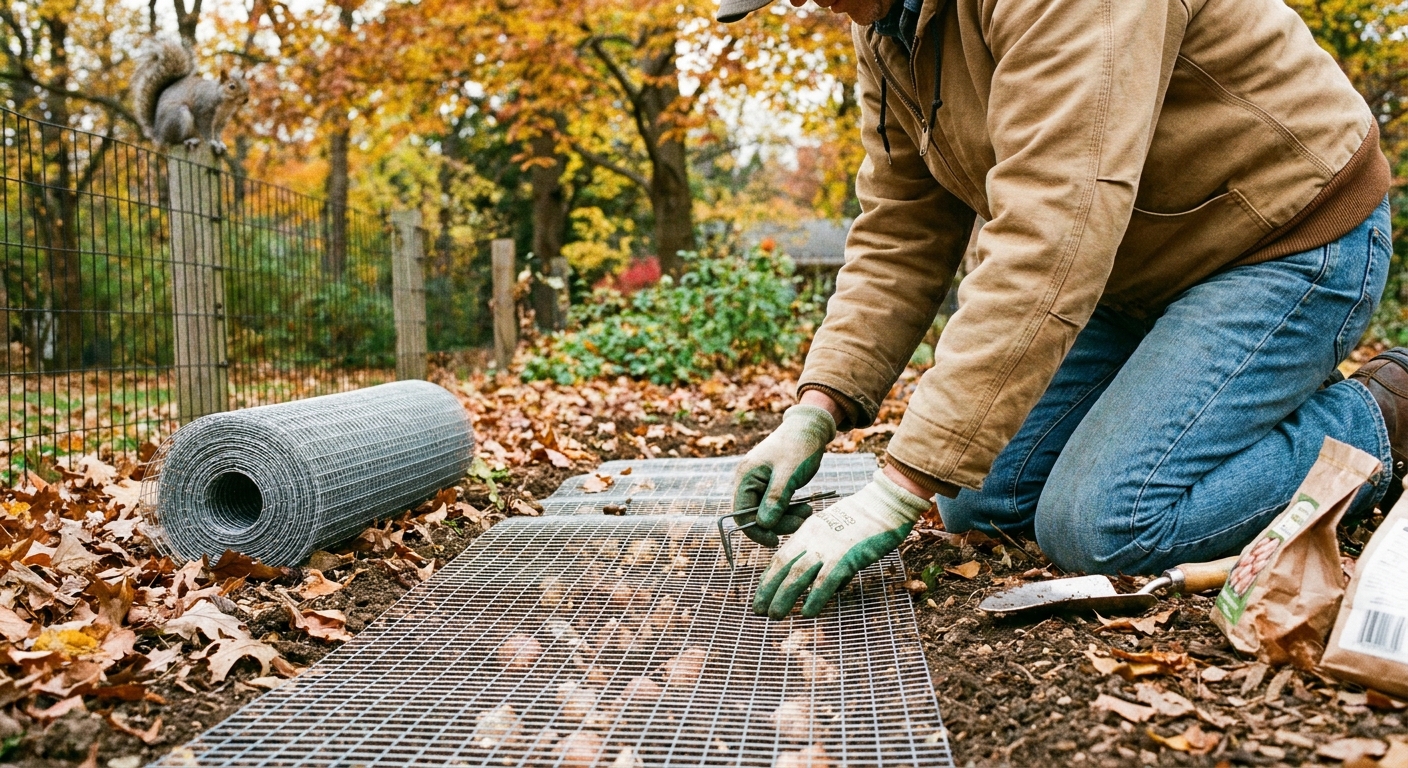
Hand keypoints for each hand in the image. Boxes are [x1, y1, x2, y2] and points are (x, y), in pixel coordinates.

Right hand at [731, 403, 837, 545]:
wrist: (810, 428)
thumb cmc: (799, 446)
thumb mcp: (789, 474)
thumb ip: (775, 499)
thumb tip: (763, 525)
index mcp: (746, 477)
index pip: (741, 514)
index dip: (756, 531)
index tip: (775, 541)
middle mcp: (748, 481)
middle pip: (755, 515)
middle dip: (778, 522)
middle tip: (802, 520)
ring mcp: (759, 482)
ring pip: (767, 512)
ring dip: (787, 517)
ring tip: (808, 511)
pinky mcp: (770, 484)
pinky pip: (775, 504)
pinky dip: (789, 509)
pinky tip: (805, 506)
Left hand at [752, 470, 931, 618]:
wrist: (885, 504)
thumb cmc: (866, 520)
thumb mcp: (838, 534)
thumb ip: (831, 558)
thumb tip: (834, 586)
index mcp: (808, 531)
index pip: (781, 556)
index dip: (769, 577)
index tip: (761, 594)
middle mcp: (812, 539)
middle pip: (783, 566)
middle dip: (768, 590)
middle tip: (758, 611)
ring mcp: (828, 547)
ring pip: (797, 575)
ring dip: (783, 597)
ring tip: (774, 616)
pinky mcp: (845, 556)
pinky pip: (825, 581)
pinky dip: (814, 598)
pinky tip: (807, 613)